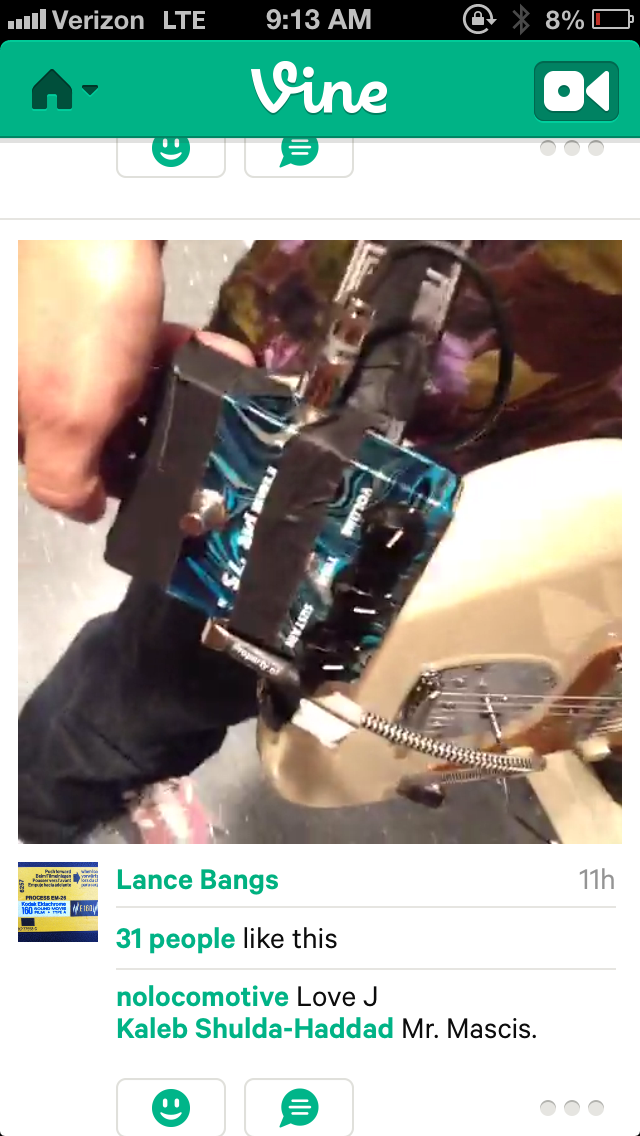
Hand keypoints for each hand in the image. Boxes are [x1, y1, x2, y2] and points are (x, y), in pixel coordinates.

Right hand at [19, 240, 253, 520]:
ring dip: (182, 393)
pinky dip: (186, 354)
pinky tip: (221, 356)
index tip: (162, 478)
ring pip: (131, 388)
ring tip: (222, 392)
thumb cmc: (78, 298)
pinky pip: (147, 345)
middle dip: (157, 433)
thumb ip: (66, 478)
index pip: (62, 472)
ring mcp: (66, 339)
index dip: (114, 481)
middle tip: (200, 436)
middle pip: (102, 431)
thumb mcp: (68, 416)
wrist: (99, 204)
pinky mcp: (100, 307)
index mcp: (18, 413)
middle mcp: (33, 378)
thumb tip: (81, 511)